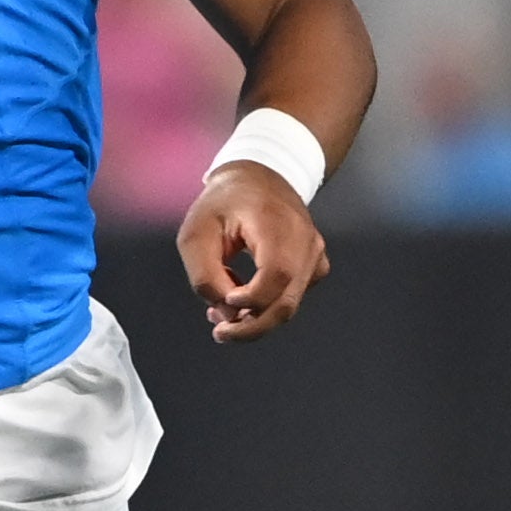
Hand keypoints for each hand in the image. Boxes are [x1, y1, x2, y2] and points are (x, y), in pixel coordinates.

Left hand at [180, 162, 326, 340]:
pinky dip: (268, 307)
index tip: (223, 302)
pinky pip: (293, 297)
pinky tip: (242, 301)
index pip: (278, 274)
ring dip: (256, 319)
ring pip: (290, 304)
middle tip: (220, 332)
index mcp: (276, 222)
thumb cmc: (223, 204)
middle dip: (252, 326)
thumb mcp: (196, 234)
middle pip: (287, 301)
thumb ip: (205, 275)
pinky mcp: (313, 264)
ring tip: (222, 314)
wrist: (258, 177)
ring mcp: (314, 252)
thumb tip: (227, 312)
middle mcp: (304, 239)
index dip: (252, 300)